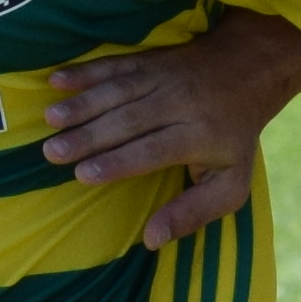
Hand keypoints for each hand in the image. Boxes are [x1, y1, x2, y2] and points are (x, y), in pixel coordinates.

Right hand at [44, 15, 300, 246]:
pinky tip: (56, 79)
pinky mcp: (149, 59)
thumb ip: (193, 214)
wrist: (250, 70)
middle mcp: (181, 103)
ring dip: (82, 103)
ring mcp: (163, 77)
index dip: (118, 161)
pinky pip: (114, 64)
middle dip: (90, 136)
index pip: (154, 150)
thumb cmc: (233, 139)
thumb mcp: (230, 184)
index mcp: (201, 136)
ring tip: (50, 118)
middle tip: (52, 152)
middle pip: (130, 120)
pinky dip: (85, 71)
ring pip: (118, 91)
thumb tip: (152, 241)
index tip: (84, 174)